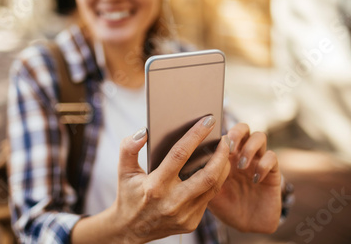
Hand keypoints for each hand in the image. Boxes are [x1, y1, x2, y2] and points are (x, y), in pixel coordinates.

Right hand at [113, 116, 230, 242]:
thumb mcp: (124, 170)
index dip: (196, 135)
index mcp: (155, 186)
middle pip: (207, 175)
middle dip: (221, 154)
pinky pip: (208, 198)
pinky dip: (215, 181)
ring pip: (213, 187)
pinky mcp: (191, 223)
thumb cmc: (128, 195)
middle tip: (226, 139)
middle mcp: (172, 202)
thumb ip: (129, 148)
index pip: (180, 154)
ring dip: (223, 167)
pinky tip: (216, 169)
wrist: (130, 230)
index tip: (208, 121)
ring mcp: (184, 215)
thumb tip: (143, 131)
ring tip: (225, 152)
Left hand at [207, 123, 281, 233]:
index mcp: (226, 155)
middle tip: (230, 147)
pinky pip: (272, 158)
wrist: (247, 226)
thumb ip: (199, 176)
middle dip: (237, 132)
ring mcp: (258, 161)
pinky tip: (256, 179)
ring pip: (260, 137)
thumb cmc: (225, 206)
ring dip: (250, 148)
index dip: (218, 132)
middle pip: (243, 128)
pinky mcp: (273, 173)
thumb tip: (182, 164)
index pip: (223, 132)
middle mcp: (242, 154)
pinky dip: (264, 164)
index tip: (211, 142)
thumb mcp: (207, 192)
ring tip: (241, 165)